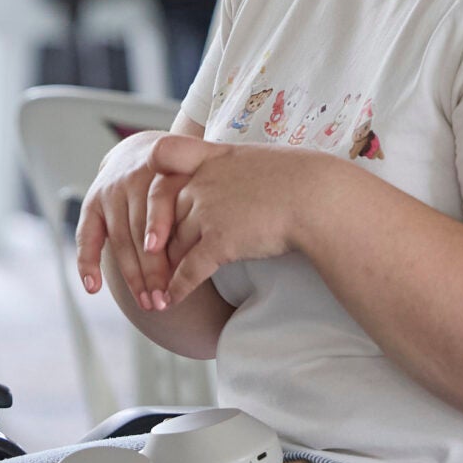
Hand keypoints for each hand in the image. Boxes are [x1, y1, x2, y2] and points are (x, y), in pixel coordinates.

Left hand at [75, 132, 317, 311]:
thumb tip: (217, 189)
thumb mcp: (251, 161)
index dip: (151, 198)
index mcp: (207, 160)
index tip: (146, 216)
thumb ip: (223, 171)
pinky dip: (177, 289)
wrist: (318, 197)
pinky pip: (189, 270)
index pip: (162, 174)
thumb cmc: (294, 181)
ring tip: (152, 295)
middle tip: (144, 272)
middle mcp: (200, 183)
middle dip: (153, 249)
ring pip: (172, 247)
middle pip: (164, 219)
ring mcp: (207, 211)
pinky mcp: (219, 240)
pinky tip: (170, 302)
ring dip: (160, 275)